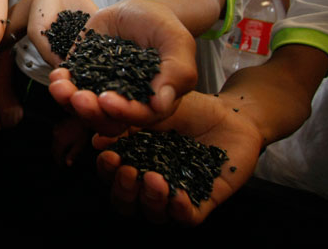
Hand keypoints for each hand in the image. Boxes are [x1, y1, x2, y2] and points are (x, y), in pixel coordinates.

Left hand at [0, 83, 23, 129]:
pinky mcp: (20, 106)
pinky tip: (14, 116)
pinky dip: (17, 118)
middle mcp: (11, 110)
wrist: (4, 87)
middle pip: (11, 124)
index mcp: (3, 111)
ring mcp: (16, 108)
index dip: (2, 125)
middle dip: (7, 124)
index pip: (4, 124)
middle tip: (5, 121)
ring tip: (8, 118)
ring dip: (12, 122)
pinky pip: (20, 117)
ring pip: (16, 121)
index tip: (1, 123)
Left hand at [45, 0, 197, 134]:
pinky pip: (70, 88)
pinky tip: (58, 74)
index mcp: (153, 102)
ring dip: (68, 101)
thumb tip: (160, 105)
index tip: (107, 100)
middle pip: (107, 121)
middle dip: (90, 112)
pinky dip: (62, 84)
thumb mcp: (177, 42)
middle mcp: (126, 103)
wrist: (140, 11)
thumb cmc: (164, 27)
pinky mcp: (83, 76)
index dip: (123, 112)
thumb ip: (176, 71)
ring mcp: (102, 91)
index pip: (138, 117)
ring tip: (60, 85)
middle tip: (78, 97)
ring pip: (84, 109)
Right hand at [51, 115, 89, 166]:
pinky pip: (55, 137)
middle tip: (61, 162)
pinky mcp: (57, 126)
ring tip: (62, 154)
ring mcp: (56, 130)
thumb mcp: (79, 146)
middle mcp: (56, 136)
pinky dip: (57, 142)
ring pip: (54, 143)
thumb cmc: (82, 132)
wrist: (81, 118)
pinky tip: (63, 144)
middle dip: (57, 156)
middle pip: (53, 149)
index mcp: (60, 142)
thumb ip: (72, 155)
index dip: (59, 162)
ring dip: (57, 149)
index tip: (62, 166)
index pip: (56, 155)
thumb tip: (68, 164)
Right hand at [94, 91, 261, 224]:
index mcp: (135, 161)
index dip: (106, 171)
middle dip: (123, 190)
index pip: (111, 176)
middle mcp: (152, 182)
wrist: (231, 113)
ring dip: (149, 201)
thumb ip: (127, 121)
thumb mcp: (153, 108)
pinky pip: (188, 218)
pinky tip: (177, 196)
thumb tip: (97, 139)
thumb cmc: (189, 109)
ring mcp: (177, 193)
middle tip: (129, 171)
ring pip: (154, 214)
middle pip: (126, 202)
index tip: (109, 156)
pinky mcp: (205, 201)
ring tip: (155, 180)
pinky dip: (180, 211)